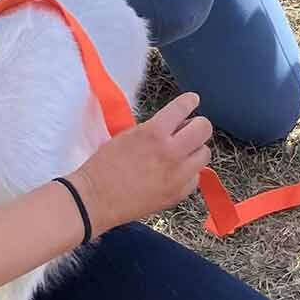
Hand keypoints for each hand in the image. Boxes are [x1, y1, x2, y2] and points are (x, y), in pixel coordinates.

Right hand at [69, 93, 211, 230]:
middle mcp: (170, 152)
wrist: (95, 199)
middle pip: (204, 129)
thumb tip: (175, 125)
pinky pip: (196, 177)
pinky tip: (174, 173)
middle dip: (197, 126)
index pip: (184, 107)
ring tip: (180, 153)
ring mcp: (177, 175)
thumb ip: (155, 128)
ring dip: (194, 150)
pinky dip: (188, 173)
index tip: (192, 101)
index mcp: (153, 132)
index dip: (189, 102)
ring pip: (204, 153)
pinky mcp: (178, 193)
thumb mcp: (128, 135)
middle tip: (188, 130)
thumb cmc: (104, 166)